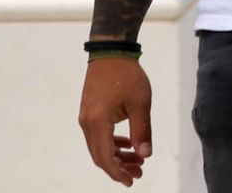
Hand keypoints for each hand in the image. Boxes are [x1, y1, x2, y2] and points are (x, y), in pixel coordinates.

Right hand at [79, 58, 152, 186]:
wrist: (111, 51)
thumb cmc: (127, 75)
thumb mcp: (140, 103)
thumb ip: (142, 131)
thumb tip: (145, 155)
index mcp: (97, 122)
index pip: (104, 157)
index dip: (117, 172)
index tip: (131, 181)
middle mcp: (87, 123)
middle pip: (100, 155)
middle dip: (118, 167)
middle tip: (138, 173)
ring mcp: (86, 118)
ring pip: (99, 146)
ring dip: (117, 156)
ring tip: (138, 160)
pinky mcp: (89, 112)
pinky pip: (99, 135)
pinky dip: (112, 143)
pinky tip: (128, 144)